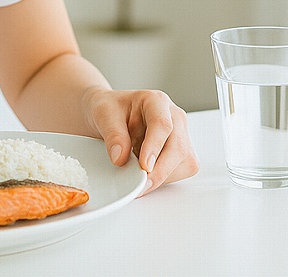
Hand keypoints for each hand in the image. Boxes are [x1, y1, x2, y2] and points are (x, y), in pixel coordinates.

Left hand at [84, 88, 198, 194]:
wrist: (111, 116)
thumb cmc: (111, 110)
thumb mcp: (103, 114)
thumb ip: (113, 134)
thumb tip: (121, 158)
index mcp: (156, 101)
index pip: (163, 124)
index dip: (154, 147)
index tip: (144, 166)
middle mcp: (174, 117)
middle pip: (178, 147)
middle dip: (160, 171)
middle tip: (140, 185)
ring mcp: (180, 135)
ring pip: (184, 162)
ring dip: (162, 175)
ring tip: (137, 172)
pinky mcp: (181, 152)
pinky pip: (181, 171)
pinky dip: (163, 178)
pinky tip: (145, 172)